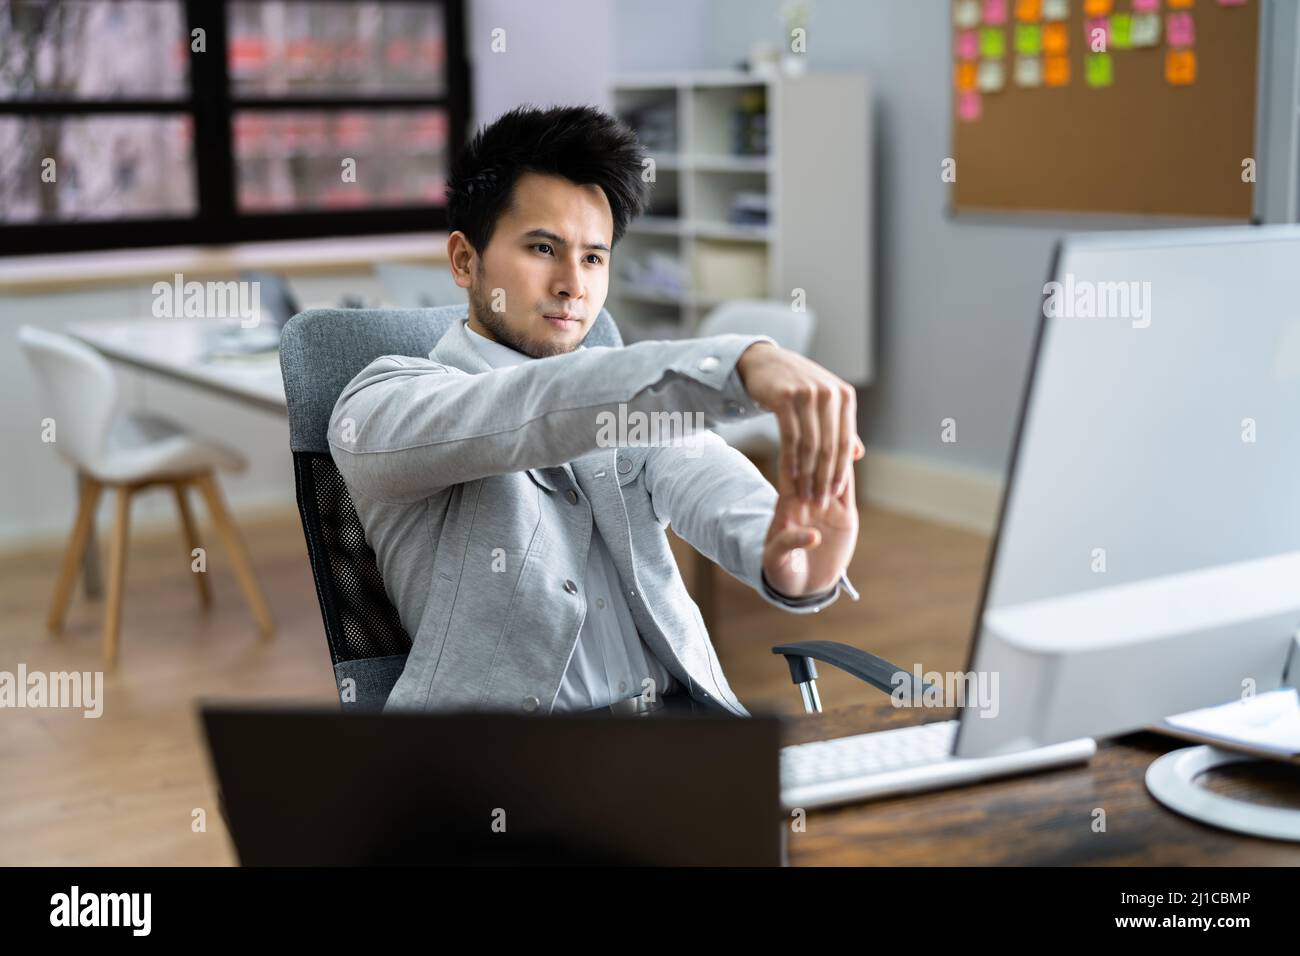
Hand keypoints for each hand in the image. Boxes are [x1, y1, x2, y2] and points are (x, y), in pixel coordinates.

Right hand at [736, 342, 862, 506]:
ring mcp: (807, 393)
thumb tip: (858, 454)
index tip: (835, 494)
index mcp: (844, 396)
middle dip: (824, 478)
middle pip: (829, 446)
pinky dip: (791, 459)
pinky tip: (789, 476)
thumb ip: (841, 428)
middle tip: (818, 501)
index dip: (840, 470)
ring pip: (810, 444)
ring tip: (803, 494)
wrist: (766, 363)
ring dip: (807, 474)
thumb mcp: (824, 403)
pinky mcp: (785, 397)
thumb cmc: (798, 387)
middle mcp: (829, 394)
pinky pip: (790, 436)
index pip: (845, 441)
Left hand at [762, 439, 860, 597]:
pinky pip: (847, 487)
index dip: (793, 448)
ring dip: (836, 450)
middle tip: (821, 415)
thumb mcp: (776, 560)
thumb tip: (812, 536)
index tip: (795, 426)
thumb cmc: (780, 571)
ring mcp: (827, 504)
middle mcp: (807, 498)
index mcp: (786, 504)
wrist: (801, 586)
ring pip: (833, 468)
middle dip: (817, 440)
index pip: (789, 469)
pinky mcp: (844, 515)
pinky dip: (849, 469)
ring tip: (840, 425)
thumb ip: (789, 544)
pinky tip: (853, 451)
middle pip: (812, 461)